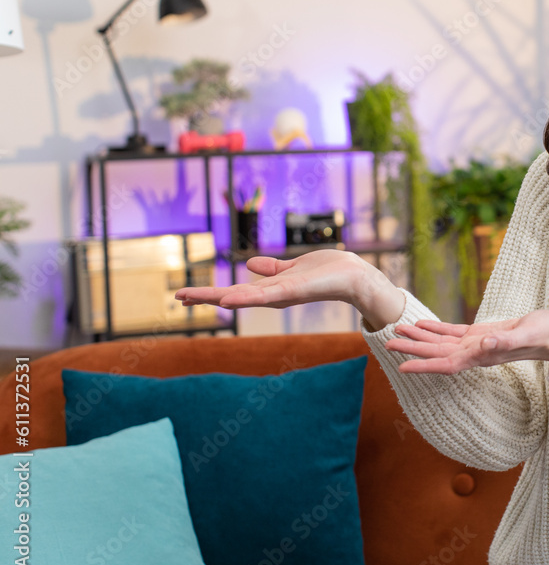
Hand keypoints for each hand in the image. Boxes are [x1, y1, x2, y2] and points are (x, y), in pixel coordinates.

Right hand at [174, 249, 404, 328]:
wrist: (355, 276)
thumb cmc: (328, 272)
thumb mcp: (294, 268)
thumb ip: (273, 268)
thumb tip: (250, 264)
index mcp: (271, 288)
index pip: (234, 291)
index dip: (210, 292)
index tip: (185, 293)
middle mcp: (273, 295)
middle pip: (232, 296)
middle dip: (205, 297)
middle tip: (177, 297)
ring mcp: (282, 295)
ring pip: (244, 297)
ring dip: (218, 297)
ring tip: (192, 297)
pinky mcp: (293, 291)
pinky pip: (266, 294)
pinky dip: (246, 298)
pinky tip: (227, 299)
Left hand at [386, 310, 548, 374]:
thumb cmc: (545, 335)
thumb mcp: (526, 334)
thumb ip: (506, 340)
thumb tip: (485, 344)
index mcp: (482, 355)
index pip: (446, 364)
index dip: (423, 365)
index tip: (401, 367)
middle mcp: (475, 353)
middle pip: (437, 353)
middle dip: (412, 349)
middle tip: (387, 343)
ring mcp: (476, 344)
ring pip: (441, 342)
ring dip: (419, 338)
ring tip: (396, 331)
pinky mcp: (481, 333)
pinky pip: (452, 332)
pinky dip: (435, 328)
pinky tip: (422, 323)